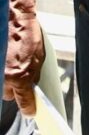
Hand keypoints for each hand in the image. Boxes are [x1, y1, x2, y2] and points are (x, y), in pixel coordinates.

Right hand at [4, 0, 44, 116]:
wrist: (15, 22)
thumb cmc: (29, 37)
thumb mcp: (39, 58)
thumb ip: (34, 75)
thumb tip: (31, 86)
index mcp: (21, 77)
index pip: (24, 102)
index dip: (28, 108)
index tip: (31, 112)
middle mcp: (6, 77)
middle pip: (9, 96)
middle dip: (16, 91)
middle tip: (21, 81)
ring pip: (2, 87)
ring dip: (8, 82)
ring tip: (14, 68)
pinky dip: (3, 73)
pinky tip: (8, 63)